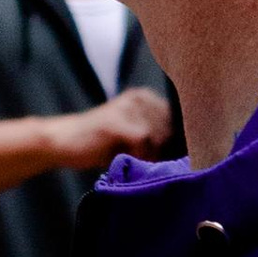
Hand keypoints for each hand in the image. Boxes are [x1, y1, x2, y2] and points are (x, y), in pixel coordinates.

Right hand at [52, 85, 172, 172]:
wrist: (63, 141)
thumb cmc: (102, 145)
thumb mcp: (136, 138)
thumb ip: (160, 139)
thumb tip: (194, 153)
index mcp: (148, 98)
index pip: (181, 122)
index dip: (177, 143)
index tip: (165, 157)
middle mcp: (141, 98)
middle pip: (173, 132)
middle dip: (163, 151)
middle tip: (139, 158)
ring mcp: (129, 107)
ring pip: (160, 137)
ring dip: (149, 155)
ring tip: (128, 156)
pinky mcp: (117, 120)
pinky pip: (144, 140)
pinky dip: (139, 154)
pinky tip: (123, 156)